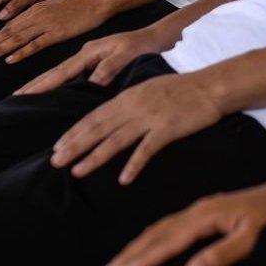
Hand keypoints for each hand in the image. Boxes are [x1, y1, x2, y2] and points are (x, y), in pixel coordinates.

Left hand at [0, 0, 109, 63]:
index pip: (10, 26)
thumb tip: (34, 28)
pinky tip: (9, 59)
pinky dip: (21, 52)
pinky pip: (35, 44)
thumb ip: (43, 17)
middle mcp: (36, 16)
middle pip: (8, 32)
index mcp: (35, 10)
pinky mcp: (56, 33)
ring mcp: (45, 24)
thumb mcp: (56, 8)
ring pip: (17, 38)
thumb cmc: (80, 6)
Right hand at [17, 27, 173, 92]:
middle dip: (35, 84)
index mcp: (89, 53)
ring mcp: (89, 59)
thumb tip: (93, 83)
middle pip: (55, 72)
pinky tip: (52, 91)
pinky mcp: (95, 64)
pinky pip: (72, 76)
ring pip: (61, 74)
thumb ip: (109, 67)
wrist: (154, 38)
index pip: (61, 72)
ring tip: (25, 94)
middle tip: (15, 96)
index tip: (25, 94)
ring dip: (43, 84)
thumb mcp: (127, 55)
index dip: (43, 84)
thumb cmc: (142, 46)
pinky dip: (58, 83)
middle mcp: (85, 55)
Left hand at [50, 73, 222, 183]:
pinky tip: (123, 180)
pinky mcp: (167, 129)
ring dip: (95, 157)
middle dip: (75, 145)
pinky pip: (146, 149)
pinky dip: (134, 164)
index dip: (74, 132)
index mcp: (127, 97)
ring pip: (116, 140)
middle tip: (55, 161)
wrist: (211, 86)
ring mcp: (150, 118)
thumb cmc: (182, 89)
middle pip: (98, 128)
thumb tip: (111, 118)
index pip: (94, 117)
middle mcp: (133, 107)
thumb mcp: (148, 90)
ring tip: (77, 171)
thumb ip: (129, 103)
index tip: (57, 147)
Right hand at [99, 182, 265, 265]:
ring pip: (157, 231)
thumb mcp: (249, 238)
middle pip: (153, 236)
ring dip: (135, 248)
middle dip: (128, 256)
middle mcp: (194, 213)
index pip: (164, 244)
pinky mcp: (201, 215)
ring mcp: (196, 212)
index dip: (139, 261)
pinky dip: (151, 241)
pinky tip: (147, 249)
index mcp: (202, 218)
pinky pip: (168, 228)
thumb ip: (220, 255)